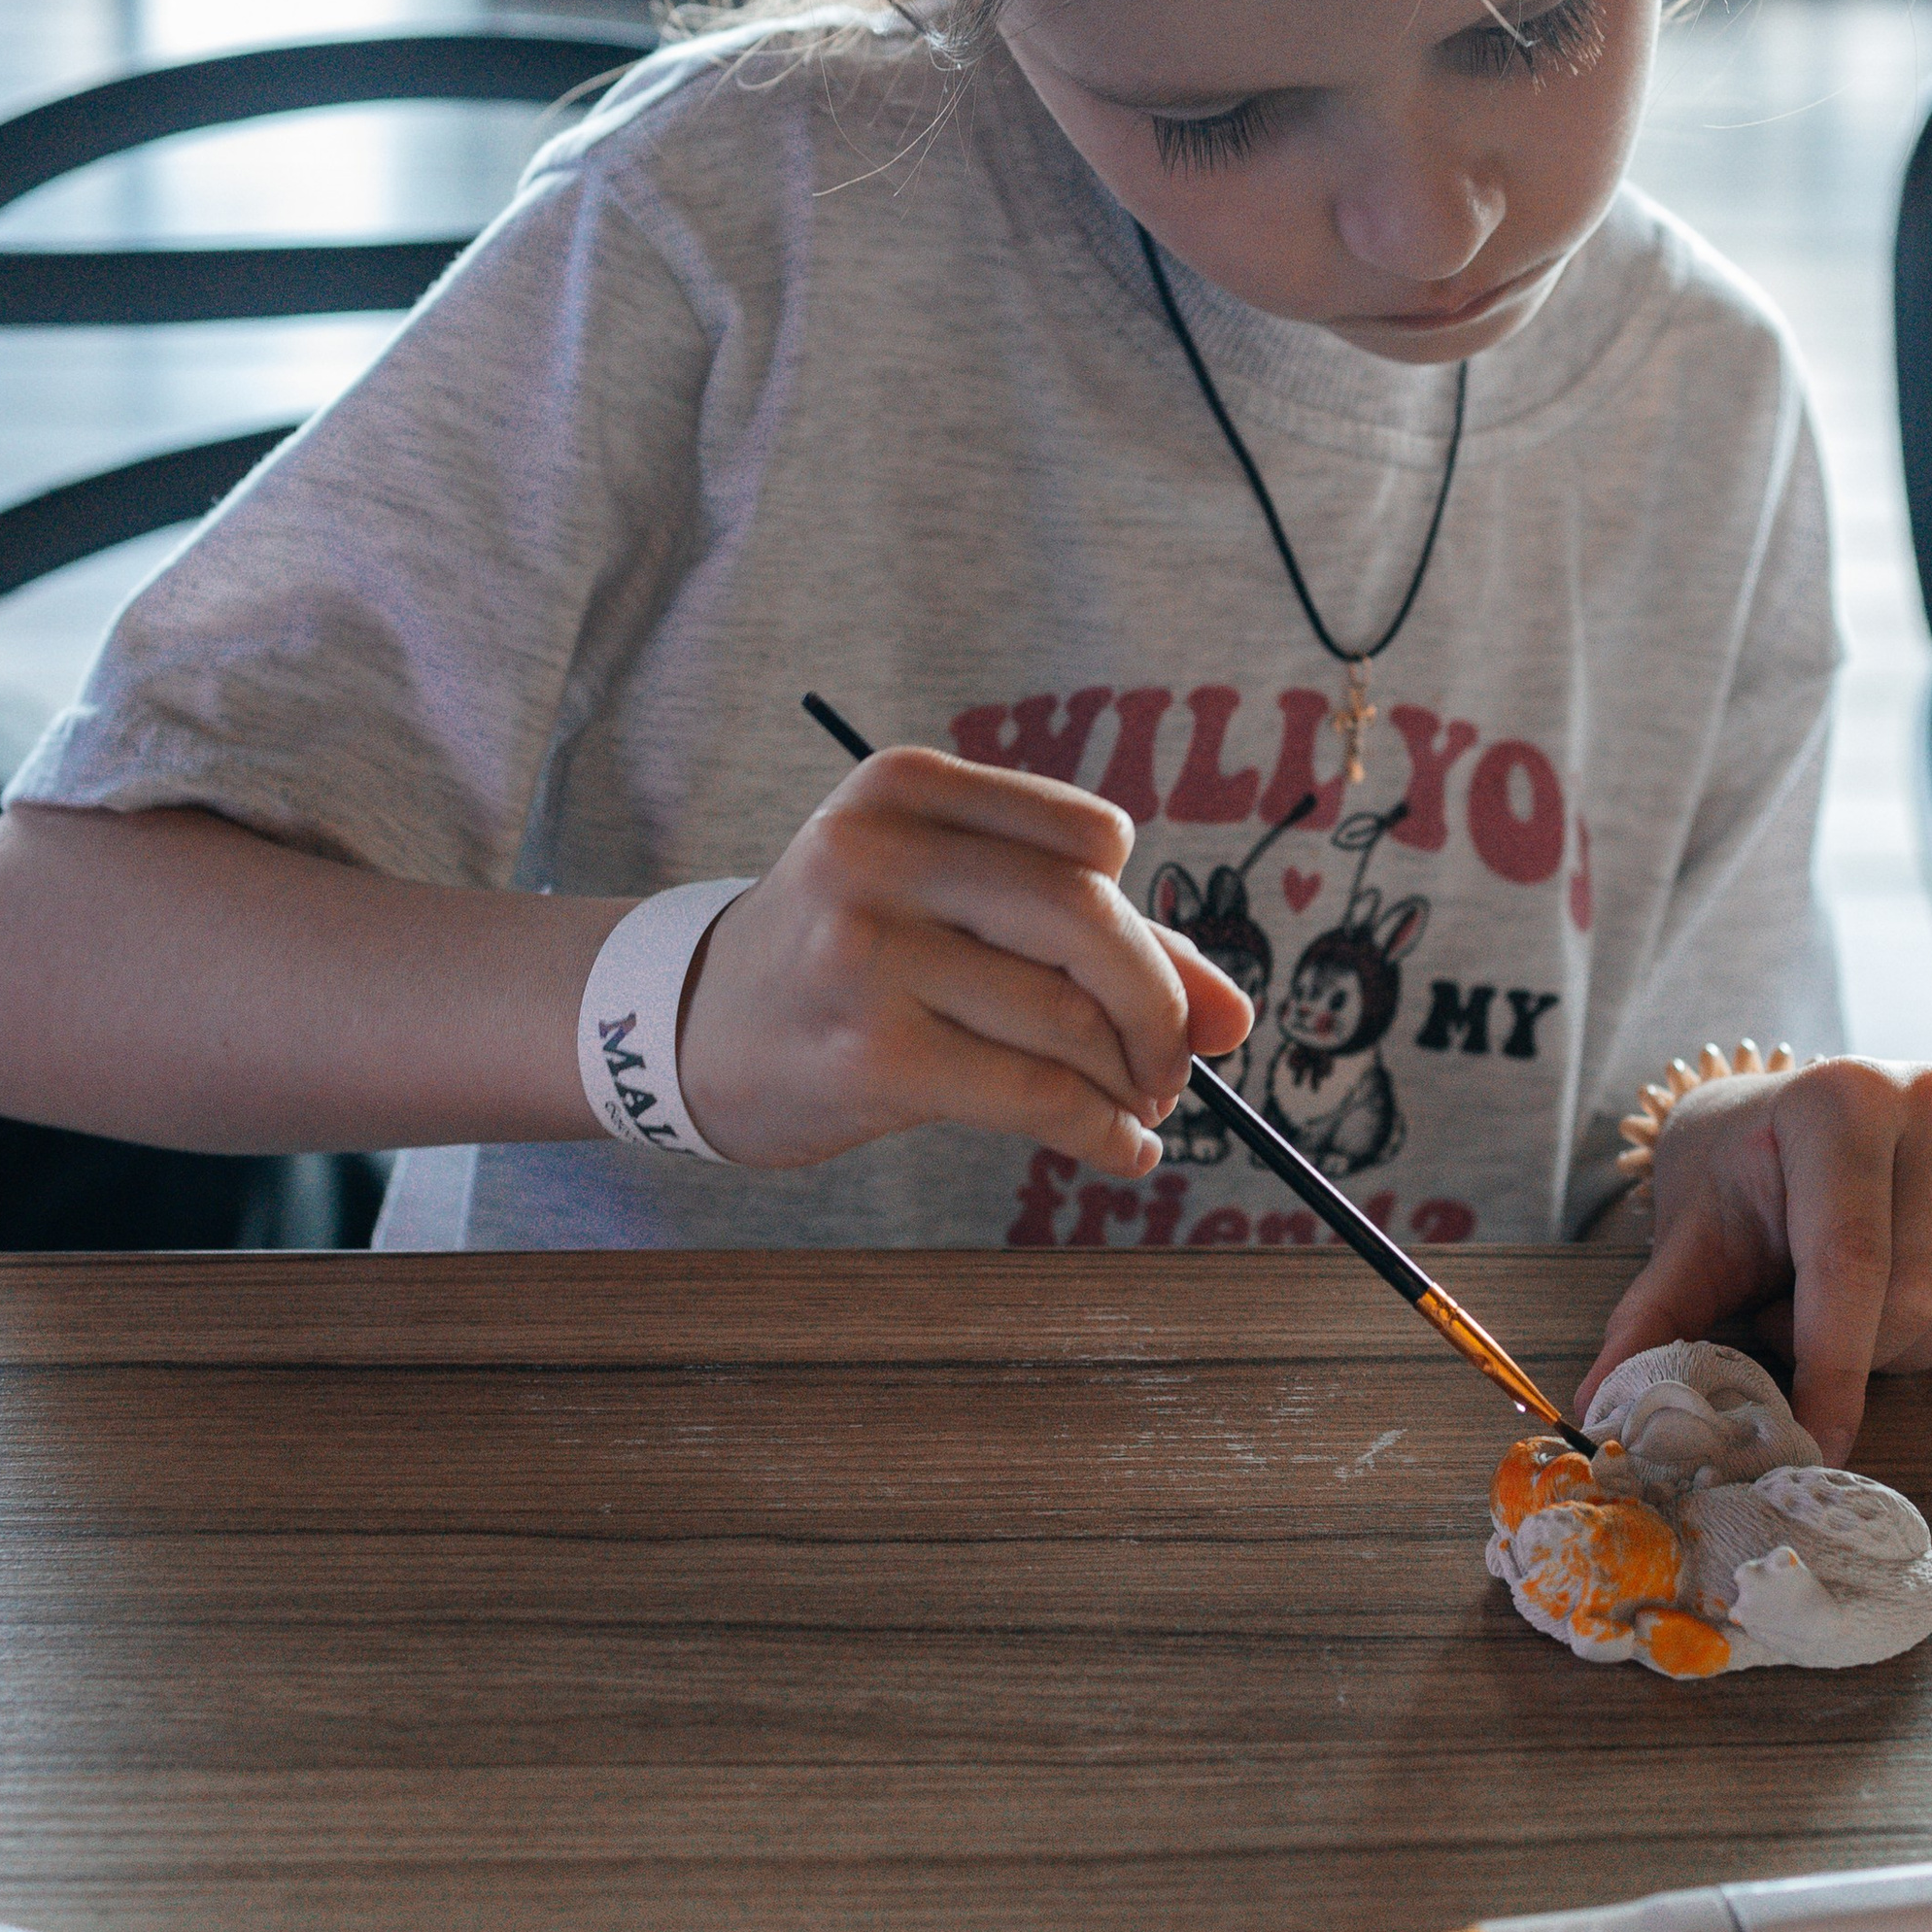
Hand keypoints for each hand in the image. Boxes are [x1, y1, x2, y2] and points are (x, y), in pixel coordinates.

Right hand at [672, 746, 1253, 1175]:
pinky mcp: (870, 1056)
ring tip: (1138, 1105)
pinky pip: (1034, 1096)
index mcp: (904, 785)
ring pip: (1067, 1017)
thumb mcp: (949, 903)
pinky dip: (1100, 1130)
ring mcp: (866, 953)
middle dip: (1159, 1005)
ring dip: (1131, 1079)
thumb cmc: (854, 953)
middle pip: (1089, 919)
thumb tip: (1239, 1019)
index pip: (1092, 839)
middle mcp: (877, 853)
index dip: (1143, 920)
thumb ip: (1097, 939)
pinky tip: (1120, 1146)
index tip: (1153, 980)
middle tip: (1176, 1062)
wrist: (693, 1028)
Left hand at [1577, 1058, 1931, 1462]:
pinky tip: (1910, 1313)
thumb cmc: (1742, 1177)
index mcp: (1841, 1099)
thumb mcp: (1690, 1235)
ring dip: (1906, 1350)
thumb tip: (1600, 1411)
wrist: (1795, 1119)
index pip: (1850, 1261)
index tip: (1811, 1445)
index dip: (1831, 1370)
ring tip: (1840, 1311)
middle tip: (1788, 1327)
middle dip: (1851, 1353)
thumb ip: (1652, 1321)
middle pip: (1919, 1297)